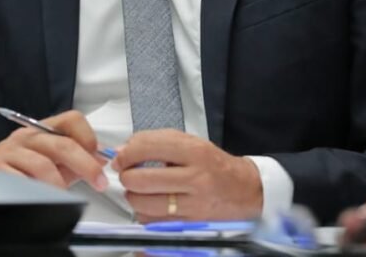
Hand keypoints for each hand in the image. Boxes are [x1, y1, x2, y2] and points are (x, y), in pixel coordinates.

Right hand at [0, 110, 107, 190]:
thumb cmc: (17, 170)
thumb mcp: (49, 161)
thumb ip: (76, 158)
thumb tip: (104, 157)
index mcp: (42, 130)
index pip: (72, 120)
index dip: (89, 138)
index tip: (100, 159)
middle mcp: (26, 137)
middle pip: (62, 144)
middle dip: (85, 165)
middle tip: (98, 183)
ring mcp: (9, 152)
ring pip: (43, 165)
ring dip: (58, 185)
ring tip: (62, 197)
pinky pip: (22, 182)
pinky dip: (36, 193)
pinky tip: (40, 199)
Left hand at [112, 129, 261, 221]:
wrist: (245, 190)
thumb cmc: (214, 165)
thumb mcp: (190, 143)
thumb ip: (157, 142)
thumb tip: (124, 152)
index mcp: (194, 151)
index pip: (148, 148)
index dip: (126, 154)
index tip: (121, 158)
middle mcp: (195, 178)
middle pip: (141, 180)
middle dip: (126, 177)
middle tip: (128, 174)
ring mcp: (193, 203)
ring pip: (144, 204)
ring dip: (133, 197)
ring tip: (139, 190)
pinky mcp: (190, 223)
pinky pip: (153, 222)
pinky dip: (145, 213)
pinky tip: (151, 204)